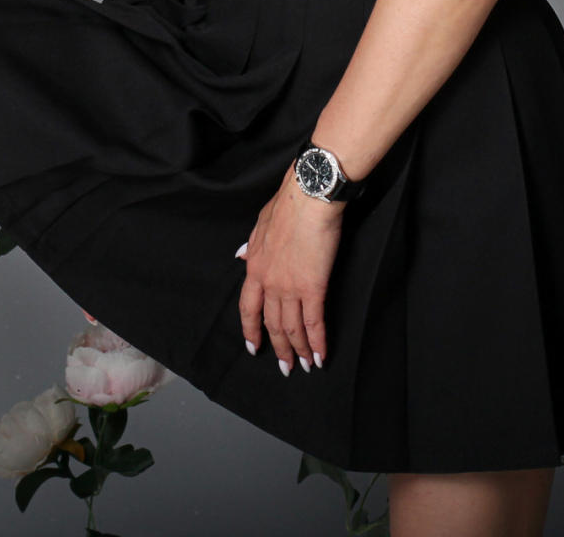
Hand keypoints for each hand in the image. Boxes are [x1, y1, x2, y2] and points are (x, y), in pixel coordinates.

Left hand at [236, 171, 343, 374]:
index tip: (253, 346)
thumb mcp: (260, 223)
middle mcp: (269, 282)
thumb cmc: (289, 204)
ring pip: (291, 328)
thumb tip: (243, 255)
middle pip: (271, 323)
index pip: (248, 308)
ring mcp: (290, 287)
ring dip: (299, 350)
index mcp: (255, 267)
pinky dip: (317, 342)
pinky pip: (313, 322)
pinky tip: (321, 356)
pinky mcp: (313, 287)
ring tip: (304, 366)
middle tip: (284, 366)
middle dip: (278, 348)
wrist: (308, 197)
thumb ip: (252, 244)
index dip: (251, 329)